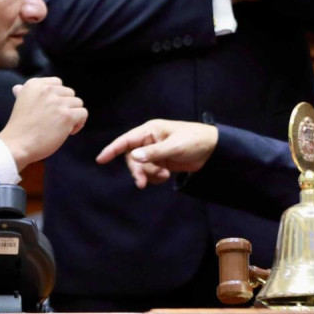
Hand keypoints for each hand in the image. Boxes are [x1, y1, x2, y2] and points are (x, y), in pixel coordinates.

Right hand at [0, 77, 87, 169]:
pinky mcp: (67, 116)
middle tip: (55, 121)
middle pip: (70, 93)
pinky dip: (79, 123)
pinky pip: (83, 113)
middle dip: (66, 106)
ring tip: (61, 127)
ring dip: (73, 115)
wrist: (17, 145)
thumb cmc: (19, 128)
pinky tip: (68, 132)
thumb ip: (23, 93)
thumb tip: (17, 88)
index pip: (57, 83)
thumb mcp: (19, 104)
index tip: (51, 109)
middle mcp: (47, 90)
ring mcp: (57, 102)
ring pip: (78, 103)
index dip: (58, 97)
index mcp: (34, 84)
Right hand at [96, 119, 218, 188]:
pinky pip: (150, 172)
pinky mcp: (162, 161)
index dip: (112, 149)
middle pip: (132, 158)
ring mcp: (156, 152)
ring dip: (150, 174)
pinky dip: (155, 177)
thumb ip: (154, 153)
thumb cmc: (195, 140)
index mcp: (151, 131)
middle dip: (138, 170)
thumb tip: (134, 157)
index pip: (126, 140)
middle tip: (142, 183)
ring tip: (165, 176)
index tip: (100, 159)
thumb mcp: (175, 146)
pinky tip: (166, 176)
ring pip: (142, 167)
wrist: (213, 149)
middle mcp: (150, 140)